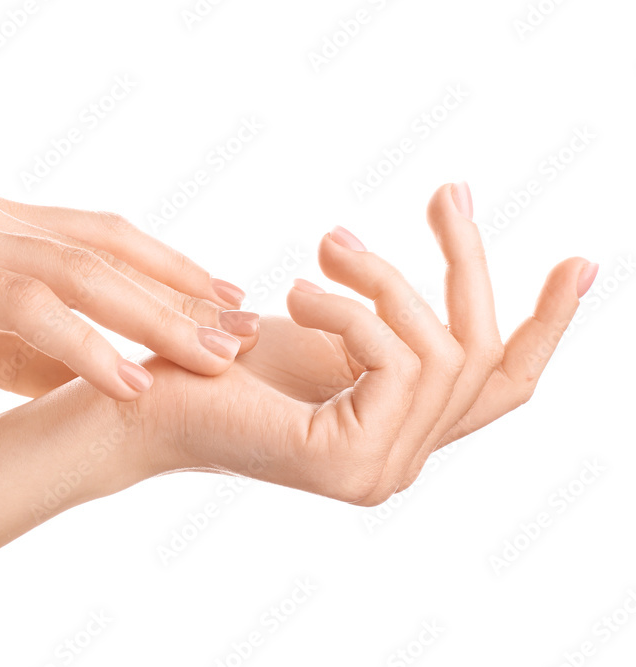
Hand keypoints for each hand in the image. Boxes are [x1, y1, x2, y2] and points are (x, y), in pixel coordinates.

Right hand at [0, 193, 259, 400]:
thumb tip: (97, 374)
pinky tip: (127, 379)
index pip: (102, 238)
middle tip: (241, 330)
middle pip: (107, 248)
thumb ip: (26, 349)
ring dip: (152, 317)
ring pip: (79, 272)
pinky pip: (23, 307)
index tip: (222, 302)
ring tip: (209, 357)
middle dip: (180, 292)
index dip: (167, 267)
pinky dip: (82, 344)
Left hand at [137, 184, 596, 505]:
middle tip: (446, 193)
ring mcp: (379, 474)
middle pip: (480, 355)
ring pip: (440, 351)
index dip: (549, 325)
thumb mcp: (321, 327)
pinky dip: (350, 310)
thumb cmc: (222, 360)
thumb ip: (387, 322)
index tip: (581, 262)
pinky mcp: (346, 463)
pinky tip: (295, 295)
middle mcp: (400, 465)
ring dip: (384, 282)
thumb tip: (445, 247)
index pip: (499, 387)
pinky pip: (394, 360)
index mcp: (398, 432)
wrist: (142, 397)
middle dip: (465, 263)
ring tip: (323, 250)